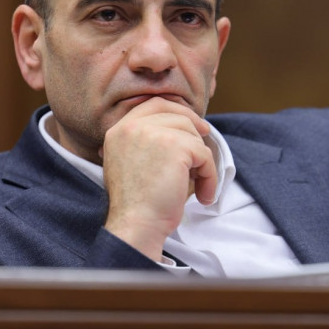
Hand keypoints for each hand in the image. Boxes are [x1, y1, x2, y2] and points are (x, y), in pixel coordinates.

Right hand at [101, 97, 216, 261]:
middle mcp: (132, 126)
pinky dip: (209, 175)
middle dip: (194, 125)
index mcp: (119, 130)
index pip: (152, 104)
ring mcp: (153, 133)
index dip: (175, 110)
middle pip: (175, 114)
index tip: (191, 123)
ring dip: (201, 159)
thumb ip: (145, 143)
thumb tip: (179, 130)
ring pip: (192, 135)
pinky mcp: (175, 146)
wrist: (135, 225)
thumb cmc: (136, 204)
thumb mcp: (130, 163)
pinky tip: (204, 194)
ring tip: (198, 183)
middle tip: (206, 137)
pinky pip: (204, 154)